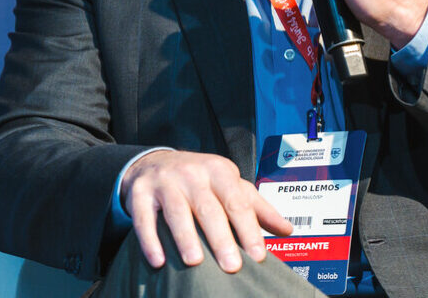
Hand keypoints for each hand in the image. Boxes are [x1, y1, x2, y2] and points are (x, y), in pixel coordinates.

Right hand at [120, 150, 293, 272]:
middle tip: (231, 265)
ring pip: (176, 211)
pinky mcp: (140, 192)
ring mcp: (165, 181)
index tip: (258, 255)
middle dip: (221, 238)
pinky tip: (158, 260)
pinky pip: (144, 217)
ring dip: (186, 237)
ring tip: (194, 262)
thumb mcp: (229, 185)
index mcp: (219, 171)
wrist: (153, 162)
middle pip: (209, 208)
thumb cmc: (199, 180)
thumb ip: (257, 208)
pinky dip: (150, 239)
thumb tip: (287, 230)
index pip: (238, 202)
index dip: (248, 229)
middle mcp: (193, 173)